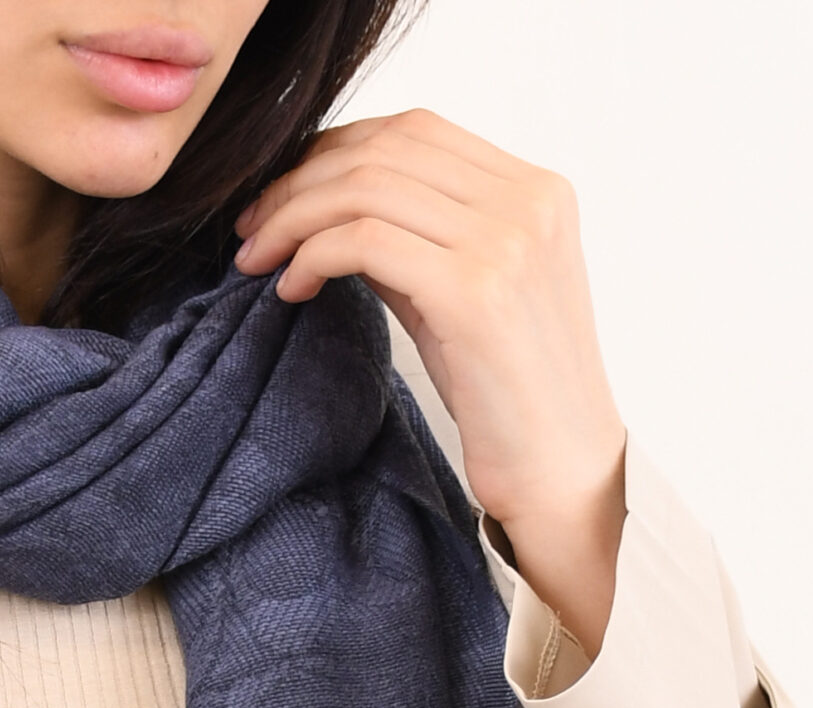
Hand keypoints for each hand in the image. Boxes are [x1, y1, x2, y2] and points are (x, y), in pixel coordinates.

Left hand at [234, 109, 627, 655]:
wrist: (560, 471)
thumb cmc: (508, 396)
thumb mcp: (461, 295)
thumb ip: (414, 239)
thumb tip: (327, 208)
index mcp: (536, 189)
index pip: (414, 131)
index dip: (335, 151)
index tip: (283, 194)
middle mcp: (527, 201)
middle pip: (384, 148)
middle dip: (300, 181)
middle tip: (252, 227)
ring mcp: (506, 241)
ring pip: (366, 189)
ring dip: (293, 218)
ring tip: (257, 259)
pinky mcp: (475, 290)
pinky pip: (364, 242)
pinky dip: (313, 256)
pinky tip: (292, 290)